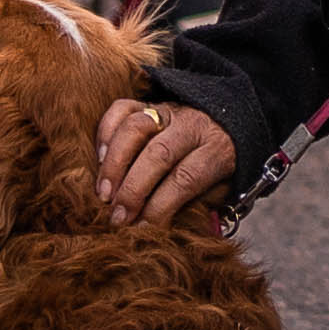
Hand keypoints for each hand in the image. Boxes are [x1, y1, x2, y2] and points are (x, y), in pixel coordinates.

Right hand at [95, 99, 237, 227]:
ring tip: (104, 194)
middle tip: (117, 217)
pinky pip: (122, 109)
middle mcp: (193, 125)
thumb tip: (157, 227)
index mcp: (218, 149)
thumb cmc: (215, 164)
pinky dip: (106, 133)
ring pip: (136, 129)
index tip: (142, 227)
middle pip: (159, 154)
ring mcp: (169, 111)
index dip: (161, 207)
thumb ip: (194, 202)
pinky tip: (100, 160)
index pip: (187, 178)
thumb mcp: (219, 186)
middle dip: (133, 190)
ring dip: (115, 165)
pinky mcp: (149, 102)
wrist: (227, 121)